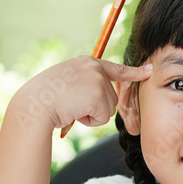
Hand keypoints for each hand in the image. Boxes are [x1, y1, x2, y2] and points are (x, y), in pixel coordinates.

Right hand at [12, 56, 151, 130]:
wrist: (33, 105)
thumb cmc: (43, 98)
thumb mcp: (66, 81)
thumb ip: (84, 83)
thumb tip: (99, 97)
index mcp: (87, 62)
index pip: (115, 69)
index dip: (134, 72)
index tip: (149, 70)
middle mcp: (94, 67)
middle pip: (111, 97)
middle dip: (95, 107)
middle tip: (71, 103)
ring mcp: (97, 80)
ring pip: (108, 108)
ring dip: (91, 114)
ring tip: (70, 107)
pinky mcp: (98, 95)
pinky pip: (103, 117)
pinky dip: (89, 121)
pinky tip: (73, 113)